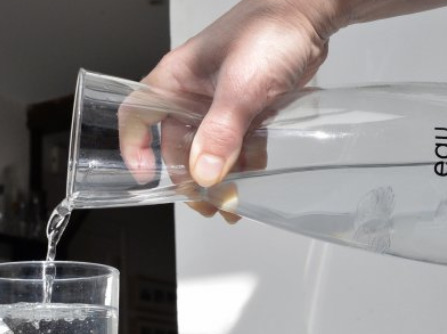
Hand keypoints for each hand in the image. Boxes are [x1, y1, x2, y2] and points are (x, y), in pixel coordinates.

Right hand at [136, 0, 335, 219]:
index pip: (137, 116)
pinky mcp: (246, 109)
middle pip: (176, 144)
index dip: (135, 149)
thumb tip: (204, 172)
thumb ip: (221, 132)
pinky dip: (244, 163)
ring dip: (219, 178)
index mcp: (175, 80)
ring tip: (232, 202)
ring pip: (208, 149)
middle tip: (205, 202)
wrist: (311, 15)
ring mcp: (219, 103)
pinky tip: (254, 177)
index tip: (147, 179)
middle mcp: (192, 93)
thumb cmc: (269, 30)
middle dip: (188, 177)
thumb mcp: (241, 87)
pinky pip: (237, 144)